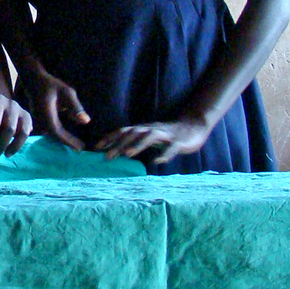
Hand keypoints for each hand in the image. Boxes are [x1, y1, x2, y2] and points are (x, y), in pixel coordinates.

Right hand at [20, 69, 89, 150]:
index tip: (80, 148)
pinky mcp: (36, 119)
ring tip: (75, 144)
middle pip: (54, 136)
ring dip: (62, 139)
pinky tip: (65, 136)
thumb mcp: (67, 92)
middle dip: (67, 142)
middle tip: (81, 148)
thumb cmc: (51, 84)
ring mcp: (36, 120)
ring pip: (50, 134)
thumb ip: (76, 107)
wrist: (33, 80)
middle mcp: (39, 119)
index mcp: (46, 114)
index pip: (58, 132)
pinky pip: (47, 130)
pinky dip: (57, 134)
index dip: (69, 141)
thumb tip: (86, 122)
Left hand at [95, 118, 211, 163]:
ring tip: (127, 155)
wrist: (194, 127)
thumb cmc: (168, 135)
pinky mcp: (179, 142)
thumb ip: (135, 143)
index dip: (110, 138)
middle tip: (106, 156)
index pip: (123, 131)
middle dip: (119, 144)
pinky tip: (157, 161)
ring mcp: (165, 135)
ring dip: (137, 145)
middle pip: (132, 134)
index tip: (96, 147)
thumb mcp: (149, 138)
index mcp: (143, 129)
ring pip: (149, 137)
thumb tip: (116, 152)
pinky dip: (164, 153)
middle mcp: (151, 129)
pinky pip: (171, 147)